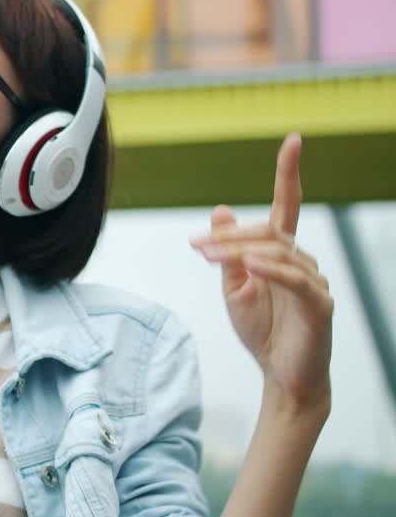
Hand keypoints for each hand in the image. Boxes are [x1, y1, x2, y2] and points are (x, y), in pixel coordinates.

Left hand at [189, 133, 333, 413]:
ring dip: (240, 251)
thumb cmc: (262, 331)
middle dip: (230, 237)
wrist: (281, 376)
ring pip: (278, 252)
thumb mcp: (234, 288)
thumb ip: (227, 253)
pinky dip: (272, 270)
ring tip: (209, 256)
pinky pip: (295, 280)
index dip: (288, 174)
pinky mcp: (319, 305)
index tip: (292, 140)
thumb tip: (219, 212)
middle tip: (196, 246)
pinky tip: (252, 266)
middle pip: (269, 231)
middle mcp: (302, 261)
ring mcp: (314, 282)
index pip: (286, 206)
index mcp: (280, 254)